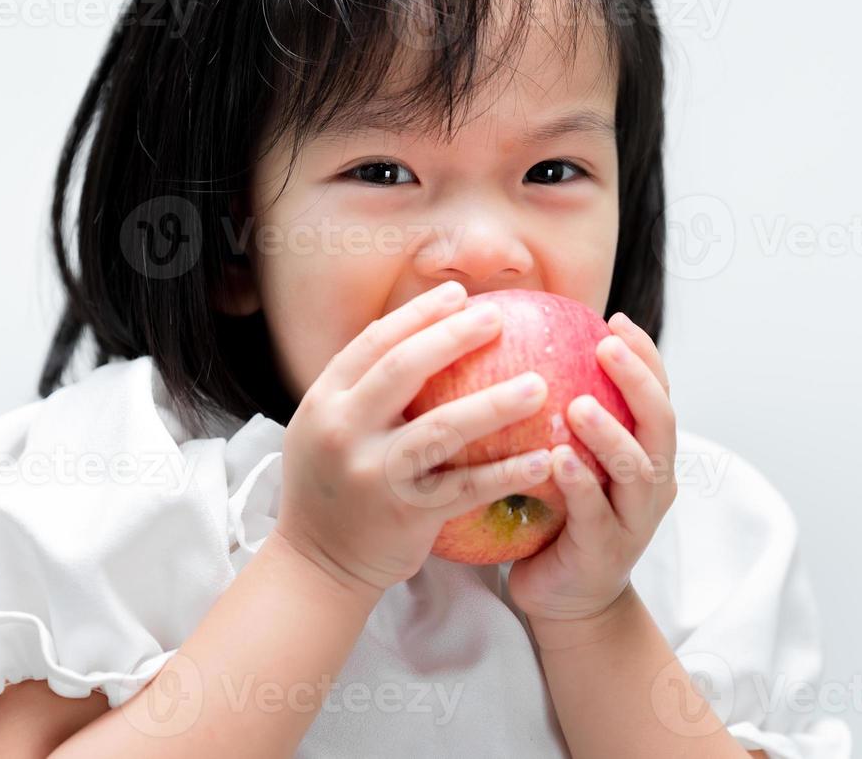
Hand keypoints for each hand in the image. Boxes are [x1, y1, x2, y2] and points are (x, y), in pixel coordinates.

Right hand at [274, 282, 555, 598]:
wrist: (317, 566)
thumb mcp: (326, 428)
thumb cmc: (335, 487)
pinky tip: (543, 458)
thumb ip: (363, 387)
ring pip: (442, 428)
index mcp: (325, 401)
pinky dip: (506, 472)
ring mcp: (374, 472)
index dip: (418, 314)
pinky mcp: (405, 512)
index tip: (459, 295)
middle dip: (454, 337)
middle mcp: (344, 431)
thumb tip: (425, 331)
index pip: (374, 343)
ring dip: (495, 403)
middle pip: (403, 370)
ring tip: (539, 386)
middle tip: (500, 318)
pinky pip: (466, 487)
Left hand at [509, 312, 677, 624]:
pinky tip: (556, 459)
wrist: (566, 599)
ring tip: (579, 404)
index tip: (615, 319)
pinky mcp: (605, 552)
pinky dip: (579, 484)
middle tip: (606, 346)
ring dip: (610, 433)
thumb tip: (529, 347)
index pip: (659, 394)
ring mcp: (634, 520)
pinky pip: (595, 514)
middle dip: (639, 381)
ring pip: (636, 470)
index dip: (644, 356)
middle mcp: (653, 483)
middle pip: (661, 424)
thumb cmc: (561, 517)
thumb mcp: (573, 459)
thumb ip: (567, 416)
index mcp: (649, 455)